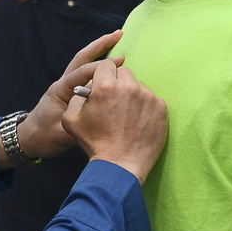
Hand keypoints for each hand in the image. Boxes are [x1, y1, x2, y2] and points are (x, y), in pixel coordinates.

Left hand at [14, 31, 123, 160]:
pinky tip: (111, 66)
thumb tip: (99, 119)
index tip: (119, 62)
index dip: (100, 67)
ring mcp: (67, 87)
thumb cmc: (42, 136)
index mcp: (60, 90)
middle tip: (118, 34)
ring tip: (117, 40)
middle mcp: (63, 84)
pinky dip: (98, 66)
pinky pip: (85, 74)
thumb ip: (79, 127)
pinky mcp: (71, 92)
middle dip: (100, 46)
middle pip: (82, 59)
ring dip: (99, 51)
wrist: (29, 139)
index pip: (81, 73)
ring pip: (83, 63)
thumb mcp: (61, 135)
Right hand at [61, 57, 167, 183]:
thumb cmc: (94, 143)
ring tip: (126, 115)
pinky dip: (145, 107)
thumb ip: (76, 97)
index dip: (103, 74)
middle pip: (124, 72)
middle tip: (114, 100)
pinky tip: (137, 122)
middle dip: (118, 82)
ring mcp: (147, 96)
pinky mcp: (160, 107)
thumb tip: (86, 88)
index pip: (106, 65)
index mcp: (105, 85)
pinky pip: (151, 99)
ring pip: (138, 86)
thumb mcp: (71, 120)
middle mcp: (128, 86)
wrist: (120, 165)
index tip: (104, 84)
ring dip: (132, 95)